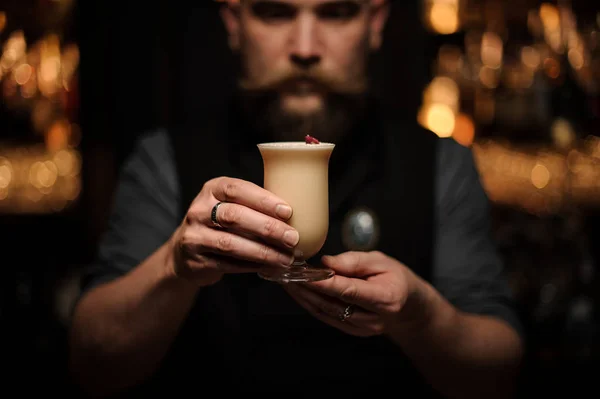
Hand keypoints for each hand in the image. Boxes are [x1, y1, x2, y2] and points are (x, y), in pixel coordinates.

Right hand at [169, 177, 298, 285]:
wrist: (185, 250)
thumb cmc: (219, 223)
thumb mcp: (230, 204)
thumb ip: (254, 204)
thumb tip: (298, 212)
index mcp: (212, 190)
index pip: (237, 189)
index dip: (263, 200)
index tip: (288, 211)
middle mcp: (199, 210)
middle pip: (234, 217)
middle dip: (267, 228)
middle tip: (292, 238)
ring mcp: (194, 236)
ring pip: (231, 244)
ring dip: (263, 252)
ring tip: (286, 258)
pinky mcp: (196, 261)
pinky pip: (228, 264)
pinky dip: (252, 266)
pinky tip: (269, 266)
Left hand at [284, 251, 426, 336]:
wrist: (410, 308)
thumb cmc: (397, 279)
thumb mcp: (382, 262)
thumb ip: (355, 262)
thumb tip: (326, 263)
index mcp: (384, 298)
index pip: (348, 290)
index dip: (323, 283)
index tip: (302, 273)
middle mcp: (372, 318)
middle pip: (332, 304)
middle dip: (306, 288)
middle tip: (286, 272)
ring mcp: (361, 329)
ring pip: (325, 312)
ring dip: (303, 297)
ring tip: (286, 280)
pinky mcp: (351, 331)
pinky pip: (326, 317)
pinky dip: (309, 303)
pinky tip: (298, 291)